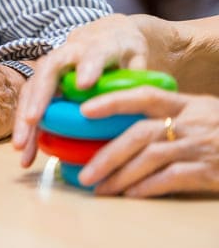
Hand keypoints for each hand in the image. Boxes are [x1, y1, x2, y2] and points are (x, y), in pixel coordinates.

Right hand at [12, 14, 152, 166]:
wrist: (105, 32)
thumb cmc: (124, 50)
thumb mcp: (138, 57)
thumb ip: (138, 77)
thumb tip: (139, 103)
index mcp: (98, 46)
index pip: (93, 54)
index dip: (88, 67)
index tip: (85, 84)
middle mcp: (67, 54)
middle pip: (48, 72)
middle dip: (39, 97)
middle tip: (32, 120)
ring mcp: (51, 67)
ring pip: (32, 89)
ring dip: (24, 118)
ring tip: (21, 147)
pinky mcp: (43, 83)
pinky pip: (30, 104)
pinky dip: (27, 128)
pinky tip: (25, 152)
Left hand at [78, 87, 218, 196]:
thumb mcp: (204, 114)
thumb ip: (171, 116)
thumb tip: (126, 125)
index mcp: (188, 104)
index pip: (145, 95)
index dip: (113, 100)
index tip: (84, 110)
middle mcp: (192, 122)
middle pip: (139, 134)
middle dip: (107, 154)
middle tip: (84, 172)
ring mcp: (201, 146)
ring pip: (150, 158)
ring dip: (121, 175)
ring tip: (101, 188)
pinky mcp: (211, 171)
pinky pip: (172, 179)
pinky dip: (147, 188)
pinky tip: (130, 195)